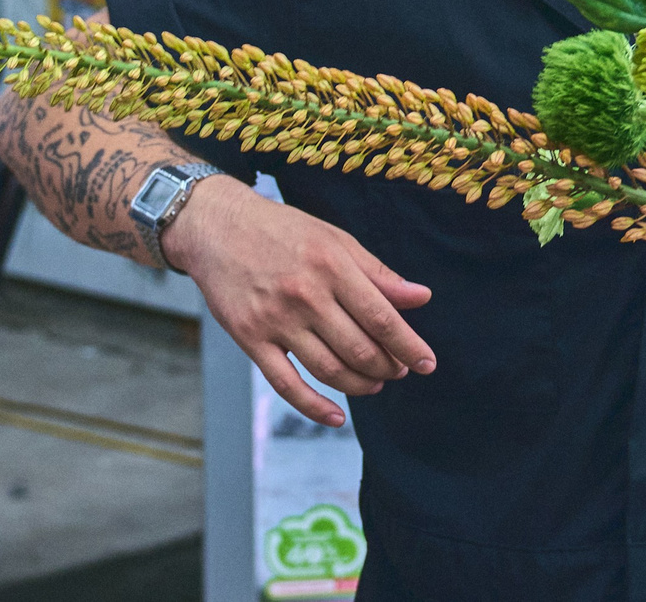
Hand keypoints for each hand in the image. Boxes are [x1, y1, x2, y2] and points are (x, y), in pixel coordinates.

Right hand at [168, 177, 433, 427]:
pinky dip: (314, 407)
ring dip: (360, 385)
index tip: (428, 363)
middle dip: (388, 367)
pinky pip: (286, 384)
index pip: (382, 317)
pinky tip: (336, 416)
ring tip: (374, 382)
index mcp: (332, 265)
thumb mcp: (335, 240)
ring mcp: (276, 320)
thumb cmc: (283, 231)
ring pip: (329, 370)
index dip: (409, 345)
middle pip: (359, 349)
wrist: (218, 227)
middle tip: (399, 371)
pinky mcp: (250, 339)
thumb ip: (377, 273)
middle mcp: (306, 294)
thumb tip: (421, 298)